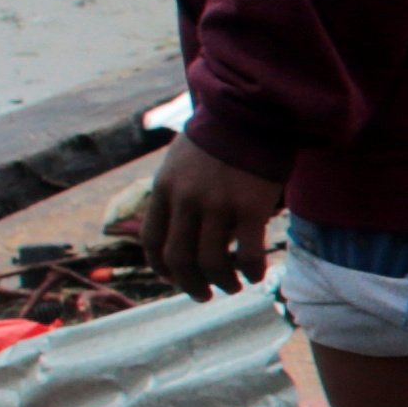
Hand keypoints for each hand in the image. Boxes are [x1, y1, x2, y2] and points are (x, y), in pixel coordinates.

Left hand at [129, 134, 285, 296]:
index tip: (173, 279)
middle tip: (203, 294)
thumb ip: (176, 192)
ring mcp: (217, 206)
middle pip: (179, 259)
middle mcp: (186, 201)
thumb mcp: (181, 161)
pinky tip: (256, 275)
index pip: (151, 241)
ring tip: (233, 286)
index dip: (160, 268)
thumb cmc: (220, 136)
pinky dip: (251, 272)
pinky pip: (248, 254)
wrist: (251, 112)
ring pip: (212, 263)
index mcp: (164, 189)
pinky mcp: (249, 209)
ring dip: (222, 282)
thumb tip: (182, 226)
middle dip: (190, 285)